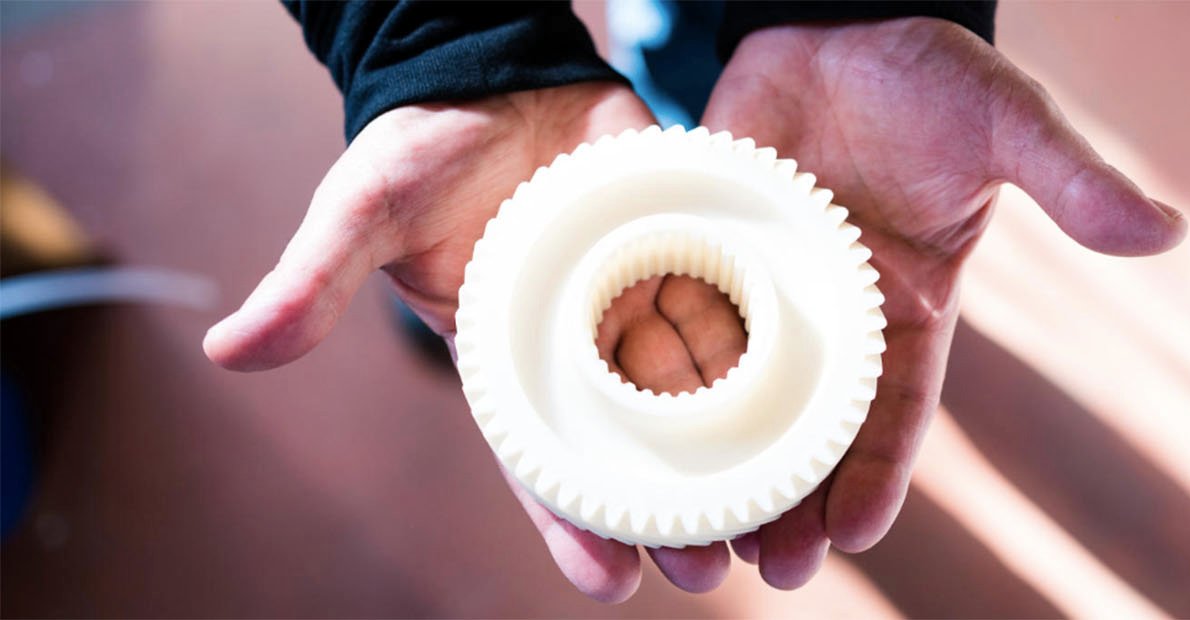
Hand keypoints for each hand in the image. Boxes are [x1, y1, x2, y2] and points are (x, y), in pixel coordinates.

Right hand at [203, 82, 745, 601]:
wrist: (495, 66)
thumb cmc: (424, 146)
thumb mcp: (367, 209)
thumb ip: (316, 281)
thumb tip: (230, 350)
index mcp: (511, 361)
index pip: (542, 465)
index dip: (570, 527)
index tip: (607, 585)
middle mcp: (583, 344)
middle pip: (633, 450)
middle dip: (667, 515)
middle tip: (710, 569)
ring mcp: (639, 299)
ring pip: (697, 398)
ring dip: (733, 460)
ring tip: (773, 524)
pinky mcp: (685, 250)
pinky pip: (732, 310)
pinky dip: (765, 357)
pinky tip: (805, 409)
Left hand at [699, 17, 1186, 587]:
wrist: (839, 13)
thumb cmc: (931, 71)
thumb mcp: (1006, 124)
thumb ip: (1070, 182)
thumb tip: (1165, 233)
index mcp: (906, 308)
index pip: (896, 414)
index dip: (875, 477)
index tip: (849, 536)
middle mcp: (834, 316)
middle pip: (812, 432)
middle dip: (793, 503)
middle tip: (767, 569)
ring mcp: (766, 287)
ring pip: (738, 398)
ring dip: (722, 468)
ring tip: (696, 539)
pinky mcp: (707, 250)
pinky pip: (678, 325)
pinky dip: (658, 380)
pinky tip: (632, 434)